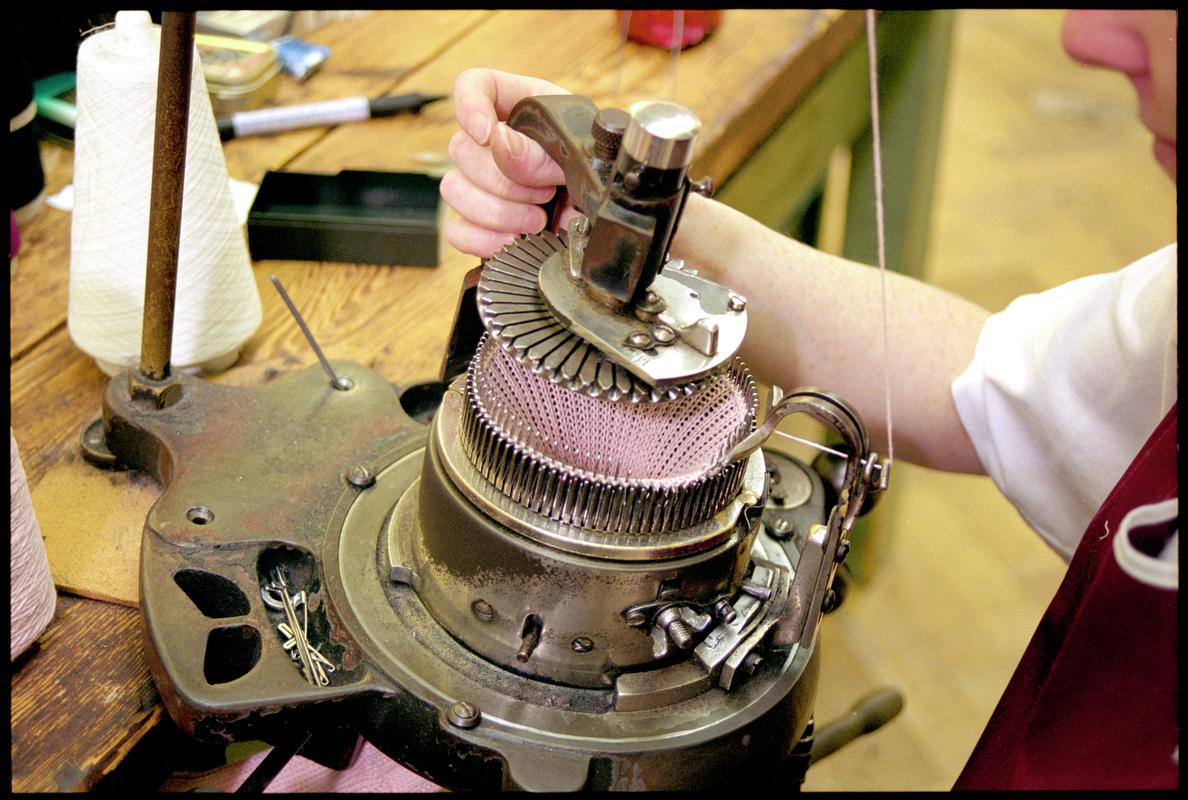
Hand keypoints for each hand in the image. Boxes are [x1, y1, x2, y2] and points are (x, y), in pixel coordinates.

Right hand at [441, 69, 578, 257]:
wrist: (599, 208)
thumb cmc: (590, 167)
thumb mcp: (578, 147)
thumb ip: (543, 145)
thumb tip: (501, 145)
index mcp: (514, 105)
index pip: (471, 87)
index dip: (470, 107)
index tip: (486, 133)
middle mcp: (486, 141)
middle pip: (460, 149)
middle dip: (507, 178)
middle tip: (546, 191)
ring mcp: (474, 182)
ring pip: (455, 189)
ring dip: (499, 211)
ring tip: (538, 219)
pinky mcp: (473, 220)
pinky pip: (457, 230)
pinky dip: (484, 238)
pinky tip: (514, 238)